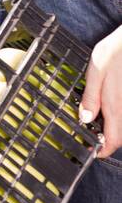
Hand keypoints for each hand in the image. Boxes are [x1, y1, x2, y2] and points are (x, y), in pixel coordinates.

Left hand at [80, 23, 121, 156]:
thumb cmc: (117, 52)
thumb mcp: (96, 71)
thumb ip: (91, 97)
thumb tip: (85, 119)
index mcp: (115, 105)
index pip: (114, 140)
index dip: (103, 150)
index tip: (92, 151)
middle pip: (120, 135)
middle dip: (107, 138)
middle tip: (91, 133)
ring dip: (112, 126)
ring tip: (97, 119)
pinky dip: (117, 114)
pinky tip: (108, 104)